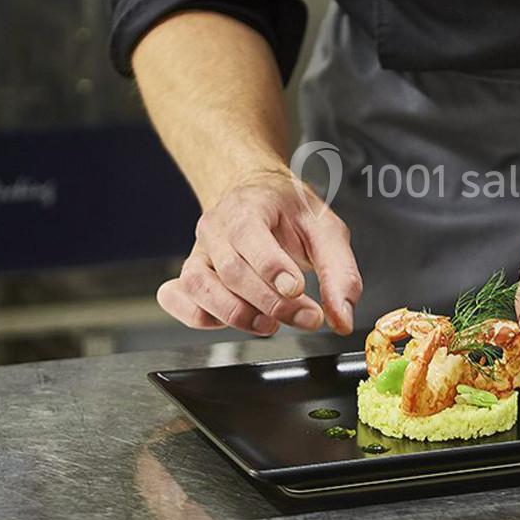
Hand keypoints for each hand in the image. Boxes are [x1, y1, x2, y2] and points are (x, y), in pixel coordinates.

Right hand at [156, 168, 361, 335]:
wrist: (255, 195)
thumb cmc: (290, 212)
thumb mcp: (326, 231)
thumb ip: (340, 273)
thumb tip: (342, 318)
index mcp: (250, 205)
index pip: (249, 234)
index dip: (272, 267)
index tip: (298, 289)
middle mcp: (217, 227)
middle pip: (231, 271)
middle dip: (271, 303)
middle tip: (307, 317)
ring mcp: (199, 251)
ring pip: (200, 286)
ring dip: (237, 315)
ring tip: (271, 324)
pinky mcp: (191, 273)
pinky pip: (177, 297)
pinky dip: (197, 316)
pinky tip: (228, 321)